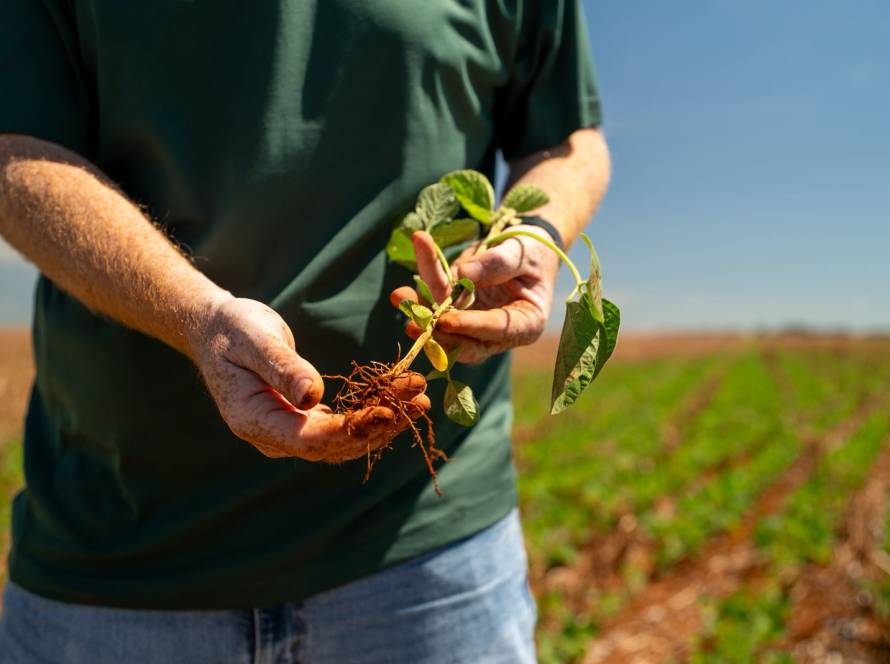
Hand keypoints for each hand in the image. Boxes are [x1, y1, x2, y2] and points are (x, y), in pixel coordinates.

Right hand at [187, 297, 429, 460]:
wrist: (219, 330)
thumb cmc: (233, 329)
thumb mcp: (255, 340)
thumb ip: (282, 368)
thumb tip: (313, 396)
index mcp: (253, 420)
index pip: (309, 438)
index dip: (351, 429)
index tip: (388, 413)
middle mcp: (272, 436)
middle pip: (334, 445)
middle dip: (380, 426)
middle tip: (420, 403)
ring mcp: (288, 432)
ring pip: (343, 440)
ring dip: (384, 422)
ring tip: (421, 400)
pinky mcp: (302, 421)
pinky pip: (341, 426)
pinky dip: (371, 414)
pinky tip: (399, 400)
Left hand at [389, 228, 559, 363]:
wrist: (526, 248)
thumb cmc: (534, 251)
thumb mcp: (522, 253)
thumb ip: (497, 263)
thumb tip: (462, 274)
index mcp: (526, 324)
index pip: (497, 329)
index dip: (470, 326)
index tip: (446, 320)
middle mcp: (499, 332)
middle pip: (465, 337)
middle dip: (436, 330)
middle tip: (412, 321)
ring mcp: (476, 324)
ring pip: (444, 325)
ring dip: (420, 313)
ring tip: (400, 296)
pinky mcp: (458, 312)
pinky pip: (436, 305)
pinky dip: (419, 296)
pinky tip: (401, 291)